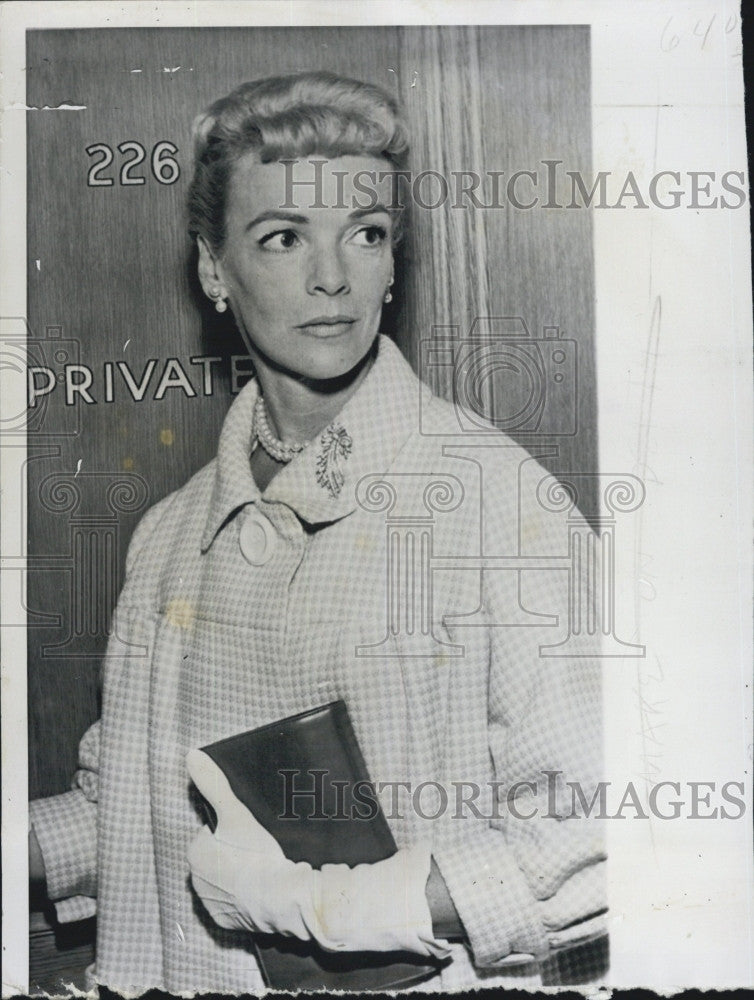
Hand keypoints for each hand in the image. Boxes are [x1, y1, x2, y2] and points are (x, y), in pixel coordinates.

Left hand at [186, 748, 448, 956]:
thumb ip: (213, 783)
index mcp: (195, 855)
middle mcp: (196, 884)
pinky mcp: (227, 925)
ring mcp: (212, 906)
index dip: (228, 831)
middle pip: (215, 859)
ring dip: (237, 876)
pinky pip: (233, 907)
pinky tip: (261, 888)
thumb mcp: (235, 812)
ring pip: (223, 883)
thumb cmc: (256, 853)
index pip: (209, 835)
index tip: (246, 832)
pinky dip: (244, 899)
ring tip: (261, 867)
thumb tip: (191, 755)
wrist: (281, 897)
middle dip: (230, 854)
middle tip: (256, 848)